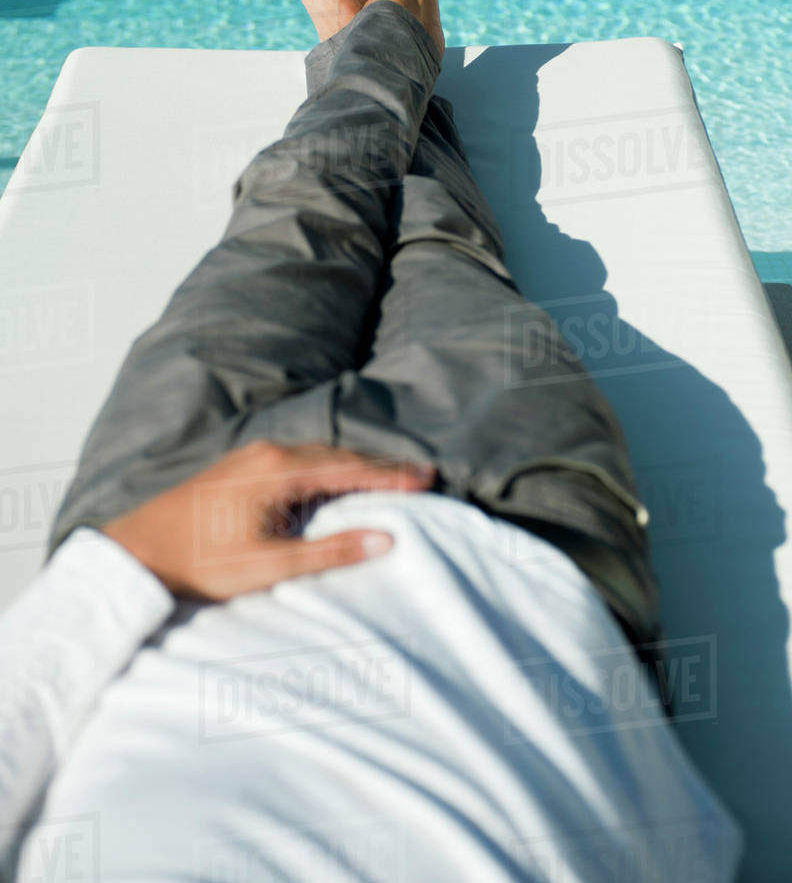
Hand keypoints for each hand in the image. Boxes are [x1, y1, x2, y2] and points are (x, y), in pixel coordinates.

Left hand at [100, 440, 435, 600]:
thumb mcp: (270, 565)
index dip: (391, 475)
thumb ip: (331, 552)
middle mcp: (268, 453)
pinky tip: (332, 481)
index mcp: (279, 471)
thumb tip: (386, 538)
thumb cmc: (200, 563)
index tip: (427, 478)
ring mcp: (251, 456)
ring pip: (316, 454)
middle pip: (337, 454)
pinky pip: (296, 459)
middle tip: (418, 476)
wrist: (138, 550)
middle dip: (378, 466)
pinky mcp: (238, 467)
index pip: (350, 468)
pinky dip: (326, 468)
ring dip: (352, 465)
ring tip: (386, 477)